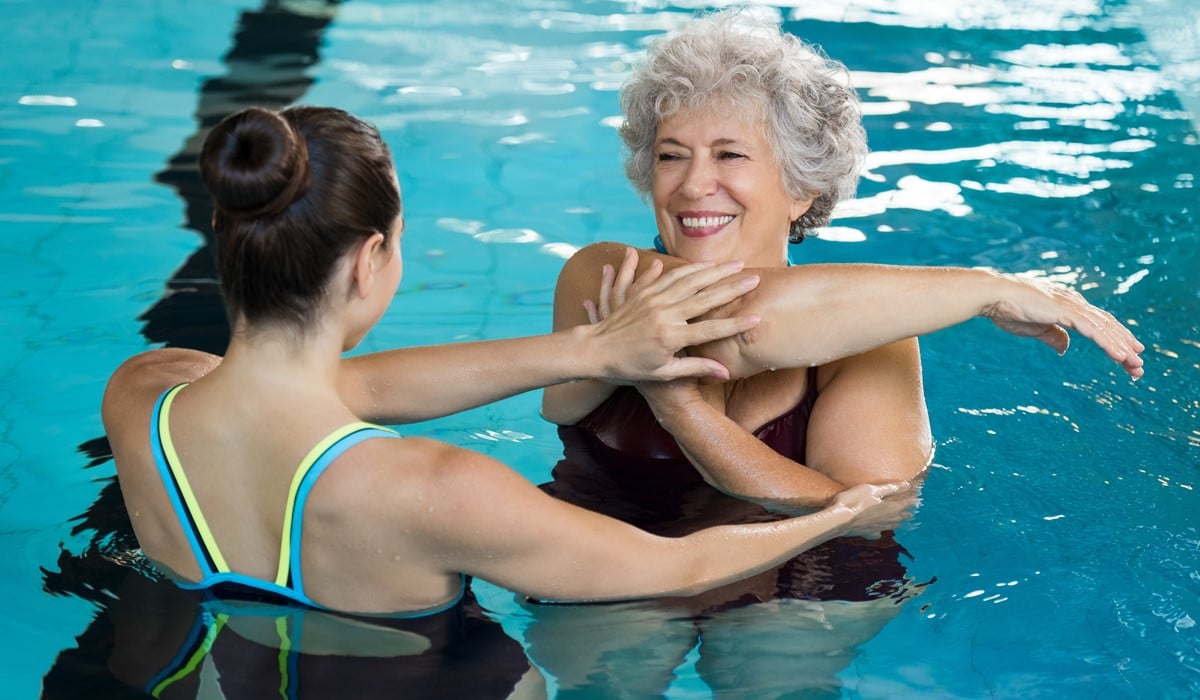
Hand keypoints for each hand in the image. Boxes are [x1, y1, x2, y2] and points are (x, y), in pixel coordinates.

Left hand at [583, 247, 760, 382]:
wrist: (593, 351)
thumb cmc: (629, 368)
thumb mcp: (663, 373)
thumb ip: (695, 368)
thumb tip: (725, 371)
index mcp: (671, 337)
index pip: (711, 329)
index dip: (736, 323)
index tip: (757, 316)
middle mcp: (664, 314)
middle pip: (705, 296)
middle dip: (732, 286)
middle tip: (754, 276)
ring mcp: (652, 300)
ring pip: (689, 280)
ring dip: (713, 271)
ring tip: (734, 264)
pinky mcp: (642, 292)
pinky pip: (667, 275)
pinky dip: (686, 268)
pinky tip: (702, 263)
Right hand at [830, 481, 915, 538]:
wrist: (838, 519)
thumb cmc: (854, 501)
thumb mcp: (872, 490)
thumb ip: (889, 488)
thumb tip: (906, 485)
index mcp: (889, 508)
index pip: (905, 504)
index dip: (911, 501)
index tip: (918, 500)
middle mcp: (886, 520)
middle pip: (899, 517)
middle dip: (906, 513)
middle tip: (911, 512)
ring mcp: (877, 527)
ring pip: (891, 526)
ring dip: (896, 523)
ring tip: (900, 522)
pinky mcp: (867, 533)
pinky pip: (876, 533)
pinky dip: (879, 532)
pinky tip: (878, 533)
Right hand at [982, 275, 1144, 378]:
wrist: (993, 295)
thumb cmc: (1008, 309)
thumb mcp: (1035, 328)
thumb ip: (1053, 336)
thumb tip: (1065, 348)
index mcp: (1068, 305)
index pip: (1098, 323)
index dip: (1113, 340)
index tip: (1126, 357)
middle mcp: (1075, 303)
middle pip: (1108, 326)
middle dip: (1125, 345)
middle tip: (1138, 366)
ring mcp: (1072, 306)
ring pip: (1105, 328)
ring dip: (1122, 347)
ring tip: (1136, 365)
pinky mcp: (1066, 311)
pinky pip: (1094, 330)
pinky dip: (1109, 343)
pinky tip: (1120, 356)